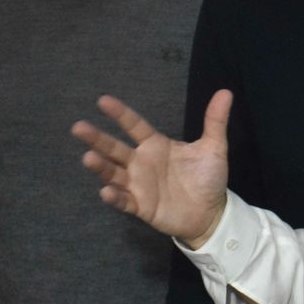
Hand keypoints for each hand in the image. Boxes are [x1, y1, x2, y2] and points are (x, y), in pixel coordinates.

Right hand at [71, 90, 232, 248]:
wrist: (212, 212)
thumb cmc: (207, 178)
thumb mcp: (214, 147)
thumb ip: (215, 121)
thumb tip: (226, 92)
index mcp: (156, 145)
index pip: (135, 126)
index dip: (120, 114)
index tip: (103, 100)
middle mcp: (142, 163)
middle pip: (115, 148)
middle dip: (97, 139)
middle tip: (78, 127)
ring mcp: (139, 185)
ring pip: (114, 173)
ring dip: (101, 167)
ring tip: (88, 158)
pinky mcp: (141, 206)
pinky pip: (124, 200)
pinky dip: (115, 196)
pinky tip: (106, 190)